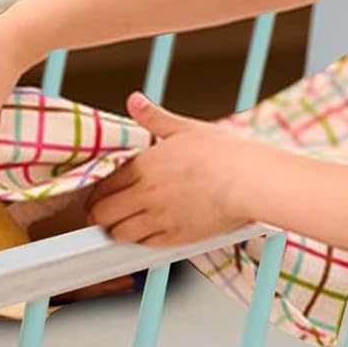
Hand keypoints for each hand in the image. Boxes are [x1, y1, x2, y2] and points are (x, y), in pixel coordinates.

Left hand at [87, 94, 252, 245]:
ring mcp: (160, 218)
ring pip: (120, 234)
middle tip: (104, 214)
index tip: (100, 195)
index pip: (104, 184)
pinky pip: (145, 246)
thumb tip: (135, 100)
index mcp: (145, 165)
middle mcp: (146, 194)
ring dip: (117, 231)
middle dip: (99, 214)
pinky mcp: (177, 237)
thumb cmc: (225, 153)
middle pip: (103, 213)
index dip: (98, 192)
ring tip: (122, 226)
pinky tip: (147, 235)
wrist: (249, 180)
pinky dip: (141, 242)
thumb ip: (155, 117)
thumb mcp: (186, 128)